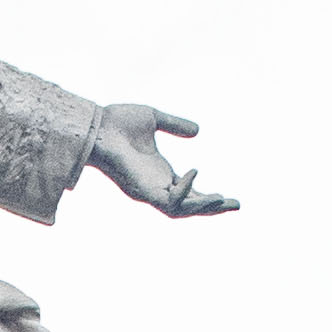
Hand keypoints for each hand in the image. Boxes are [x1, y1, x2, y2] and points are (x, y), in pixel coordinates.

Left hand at [91, 102, 232, 219]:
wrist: (95, 124)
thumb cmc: (117, 122)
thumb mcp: (154, 120)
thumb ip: (175, 125)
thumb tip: (198, 131)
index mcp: (158, 173)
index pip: (188, 192)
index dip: (207, 195)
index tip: (228, 197)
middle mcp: (154, 186)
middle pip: (188, 207)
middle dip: (213, 208)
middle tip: (236, 205)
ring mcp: (147, 190)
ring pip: (180, 211)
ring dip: (203, 208)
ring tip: (224, 200)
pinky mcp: (141, 191)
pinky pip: (167, 202)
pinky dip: (184, 192)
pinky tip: (194, 174)